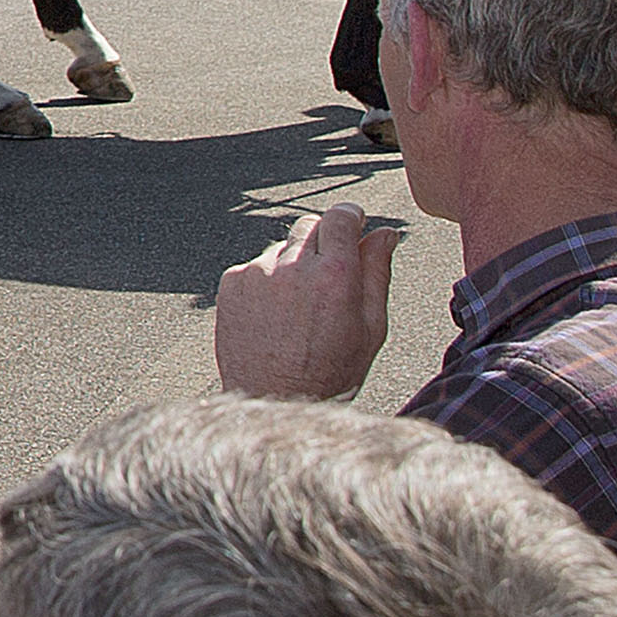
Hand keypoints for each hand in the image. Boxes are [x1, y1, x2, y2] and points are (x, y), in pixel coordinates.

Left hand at [213, 204, 401, 400]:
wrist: (273, 399)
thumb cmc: (330, 372)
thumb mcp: (370, 328)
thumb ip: (377, 273)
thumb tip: (385, 235)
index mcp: (335, 276)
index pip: (340, 217)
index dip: (349, 217)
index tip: (352, 222)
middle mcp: (293, 267)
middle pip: (310, 226)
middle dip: (323, 242)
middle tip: (328, 276)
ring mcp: (257, 274)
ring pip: (282, 248)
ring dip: (293, 264)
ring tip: (300, 307)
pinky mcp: (231, 283)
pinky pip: (255, 266)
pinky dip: (266, 281)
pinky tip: (275, 314)